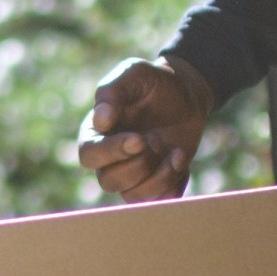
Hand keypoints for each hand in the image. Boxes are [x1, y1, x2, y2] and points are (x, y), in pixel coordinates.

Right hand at [78, 57, 214, 201]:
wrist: (186, 95)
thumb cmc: (154, 82)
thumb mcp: (132, 74)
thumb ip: (112, 92)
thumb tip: (100, 121)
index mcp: (96, 133)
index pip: (89, 155)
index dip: (112, 152)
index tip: (140, 139)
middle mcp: (109, 158)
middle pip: (109, 181)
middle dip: (139, 165)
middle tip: (156, 141)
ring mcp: (132, 174)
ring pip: (133, 196)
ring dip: (159, 178)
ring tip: (176, 154)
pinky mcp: (155, 183)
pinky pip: (157, 201)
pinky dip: (172, 185)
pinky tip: (180, 161)